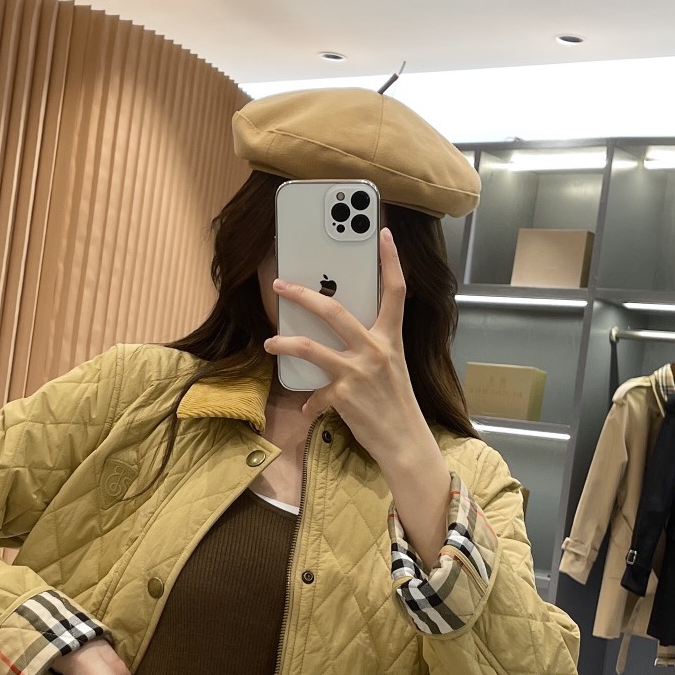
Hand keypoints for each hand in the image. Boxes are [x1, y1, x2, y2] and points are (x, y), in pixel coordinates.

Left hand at [263, 224, 453, 562]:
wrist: (404, 441)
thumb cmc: (396, 404)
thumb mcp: (390, 368)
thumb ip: (370, 347)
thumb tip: (341, 335)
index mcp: (390, 338)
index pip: (395, 291)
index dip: (390, 260)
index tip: (383, 233)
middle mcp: (375, 350)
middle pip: (335, 311)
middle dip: (304, 295)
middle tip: (281, 285)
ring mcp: (357, 372)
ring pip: (311, 347)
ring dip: (285, 342)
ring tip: (270, 341)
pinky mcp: (343, 396)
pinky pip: (314, 395)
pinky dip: (309, 403)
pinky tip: (308, 409)